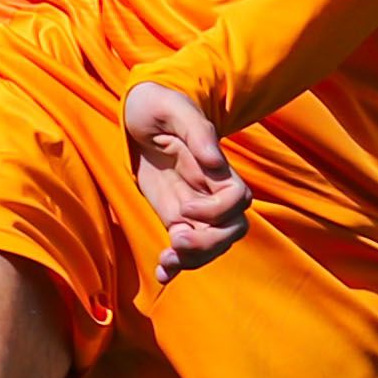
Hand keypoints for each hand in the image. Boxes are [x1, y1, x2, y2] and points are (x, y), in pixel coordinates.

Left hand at [121, 80, 250, 284]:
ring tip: (166, 262)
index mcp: (217, 168)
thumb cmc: (158, 104)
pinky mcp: (175, 216)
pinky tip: (162, 273)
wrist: (139, 113)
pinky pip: (183, 247)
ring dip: (192, 260)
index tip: (184, 208)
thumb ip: (196, 130)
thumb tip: (214, 160)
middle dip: (208, 245)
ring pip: (209, 245)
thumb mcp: (173, 108)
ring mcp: (194, 207)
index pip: (238, 201)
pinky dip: (176, 266)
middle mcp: (211, 192)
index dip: (217, 211)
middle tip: (176, 241)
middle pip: (230, 231)